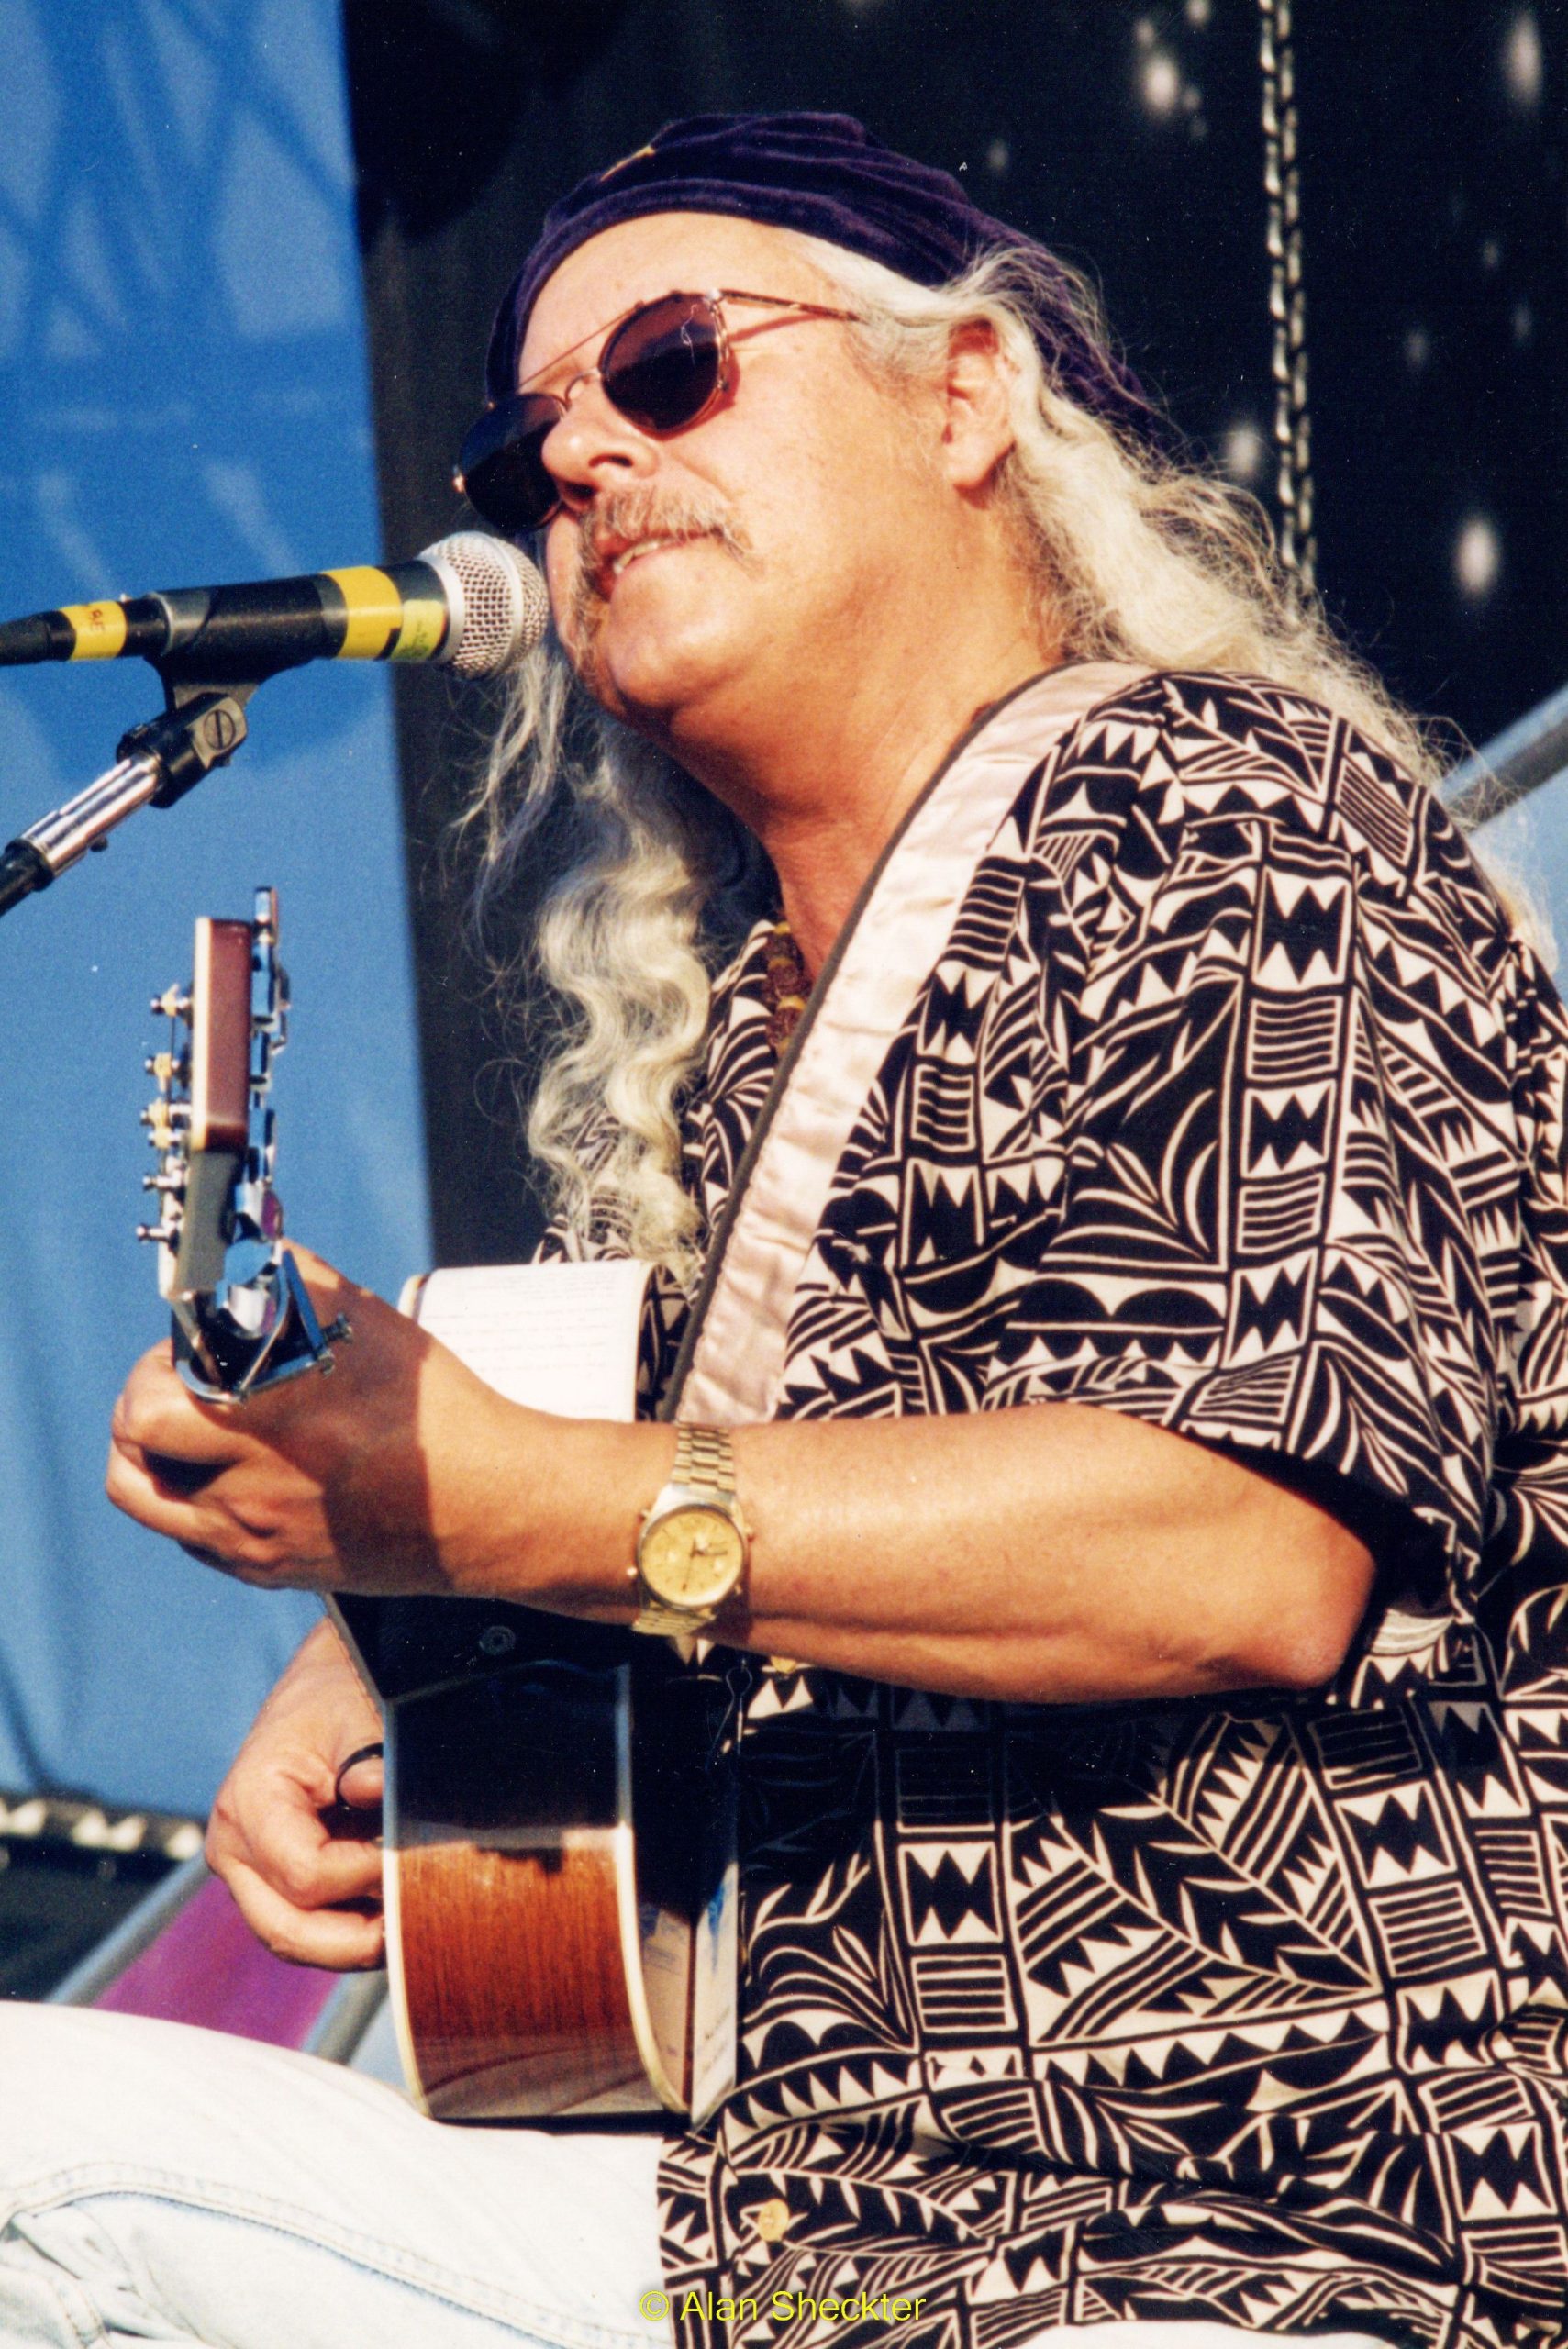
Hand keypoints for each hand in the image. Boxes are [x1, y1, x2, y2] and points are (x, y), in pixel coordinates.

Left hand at [105, 1243, 518, 1594]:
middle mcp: (250, 1482)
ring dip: (153, 1455)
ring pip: (145, 1495)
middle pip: (130, 1445)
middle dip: (144, 1403)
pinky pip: (190, 1535)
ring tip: (193, 1433)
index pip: (149, 1391)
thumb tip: (242, 1255)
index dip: (162, 1359)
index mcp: (268, 1414)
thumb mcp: (367, 1323)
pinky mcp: (266, 1567)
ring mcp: (252, 1535)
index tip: (191, 1347)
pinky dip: (194, 1499)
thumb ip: (292, 1279)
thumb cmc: (436, 1414)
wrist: (488, 1506)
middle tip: (183, 1386)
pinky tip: (239, 1473)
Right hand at [206, 1616, 385, 1968]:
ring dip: (348, 1946)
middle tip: (410, 1929)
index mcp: (248, 1804)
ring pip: (291, 1938)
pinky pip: (301, 1925)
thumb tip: (374, 1791)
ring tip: (403, 1931)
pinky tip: (386, 1921)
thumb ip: (368, 1757)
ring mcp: (245, 1870)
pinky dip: (343, 1932)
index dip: (365, 1877)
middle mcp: (233, 1847)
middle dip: (352, 1941)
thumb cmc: (337, 1700)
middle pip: (286, 1929)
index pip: (306, 1875)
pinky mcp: (266, 1880)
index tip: (412, 1861)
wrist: (318, 1691)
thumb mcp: (358, 1714)